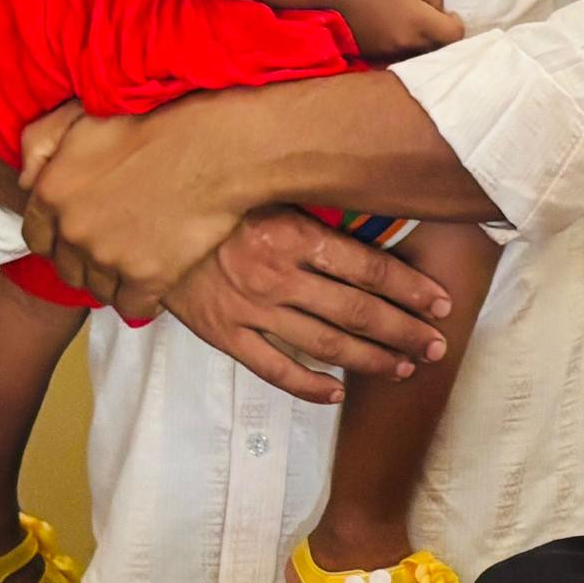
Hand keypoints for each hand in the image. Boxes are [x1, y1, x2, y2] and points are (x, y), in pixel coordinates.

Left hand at [14, 98, 242, 318]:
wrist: (211, 149)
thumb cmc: (152, 124)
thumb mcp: (79, 117)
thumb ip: (38, 143)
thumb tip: (23, 181)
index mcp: (53, 192)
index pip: (36, 236)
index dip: (56, 237)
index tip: (76, 234)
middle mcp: (73, 231)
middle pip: (67, 268)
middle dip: (83, 260)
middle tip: (109, 247)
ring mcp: (108, 258)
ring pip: (98, 289)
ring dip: (111, 280)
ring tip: (132, 263)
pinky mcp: (146, 278)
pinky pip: (132, 308)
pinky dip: (140, 300)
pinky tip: (152, 283)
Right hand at [160, 209, 454, 401]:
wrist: (142, 223)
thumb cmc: (215, 202)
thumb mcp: (267, 191)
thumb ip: (314, 211)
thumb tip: (371, 218)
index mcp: (292, 232)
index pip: (367, 268)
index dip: (410, 289)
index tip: (441, 303)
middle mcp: (276, 274)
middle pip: (357, 311)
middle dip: (404, 331)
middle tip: (436, 346)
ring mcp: (250, 309)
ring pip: (326, 344)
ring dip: (371, 359)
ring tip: (404, 369)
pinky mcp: (225, 335)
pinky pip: (275, 369)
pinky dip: (310, 385)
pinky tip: (339, 391)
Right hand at [337, 0, 463, 61]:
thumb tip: (441, 12)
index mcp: (419, 22)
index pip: (454, 36)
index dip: (456, 24)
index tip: (448, 13)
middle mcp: (408, 45)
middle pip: (441, 50)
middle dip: (443, 36)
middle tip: (433, 19)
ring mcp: (393, 55)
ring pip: (423, 58)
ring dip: (426, 45)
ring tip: (416, 27)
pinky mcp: (379, 60)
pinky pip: (404, 60)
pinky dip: (408, 51)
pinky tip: (401, 35)